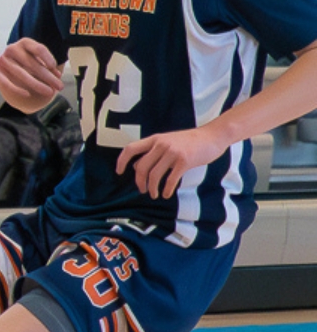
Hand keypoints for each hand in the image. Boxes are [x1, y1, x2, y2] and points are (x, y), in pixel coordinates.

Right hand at [0, 37, 64, 112]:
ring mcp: (2, 59)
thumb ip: (47, 67)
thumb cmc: (27, 63)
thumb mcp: (38, 60)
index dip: (49, 60)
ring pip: (22, 73)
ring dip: (37, 84)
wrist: (7, 65)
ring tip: (50, 92)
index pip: (39, 49)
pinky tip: (27, 94)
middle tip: (60, 87)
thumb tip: (57, 76)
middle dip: (48, 77)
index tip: (57, 72)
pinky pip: (7, 82)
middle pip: (32, 63)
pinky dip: (17, 89)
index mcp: (25, 43)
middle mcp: (12, 48)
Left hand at [116, 125, 230, 198]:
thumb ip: (152, 152)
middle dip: (139, 181)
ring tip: (154, 194)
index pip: (130, 148)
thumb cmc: (189, 141)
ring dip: (152, 188)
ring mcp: (172, 152)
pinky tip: (167, 194)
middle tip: (142, 190)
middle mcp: (161, 144)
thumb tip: (136, 167)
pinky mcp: (184, 161)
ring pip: (154, 174)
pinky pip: (170, 179)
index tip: (119, 172)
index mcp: (154, 139)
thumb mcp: (167, 142)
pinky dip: (167, 189)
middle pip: (141, 166)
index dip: (122, 161)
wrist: (211, 136)